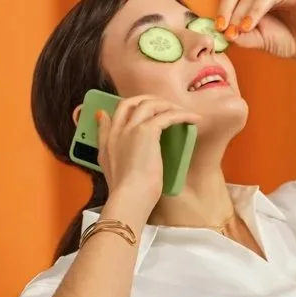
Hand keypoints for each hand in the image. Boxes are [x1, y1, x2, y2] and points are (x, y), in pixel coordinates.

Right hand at [96, 96, 200, 217]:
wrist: (129, 196)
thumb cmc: (124, 189)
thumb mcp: (107, 165)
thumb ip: (105, 143)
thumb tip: (102, 121)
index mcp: (108, 138)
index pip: (115, 112)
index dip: (130, 107)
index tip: (142, 109)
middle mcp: (118, 129)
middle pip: (132, 102)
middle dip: (150, 100)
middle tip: (167, 107)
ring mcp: (131, 128)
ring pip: (150, 104)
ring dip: (168, 105)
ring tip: (183, 112)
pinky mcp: (147, 131)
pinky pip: (167, 115)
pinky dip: (182, 114)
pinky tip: (193, 119)